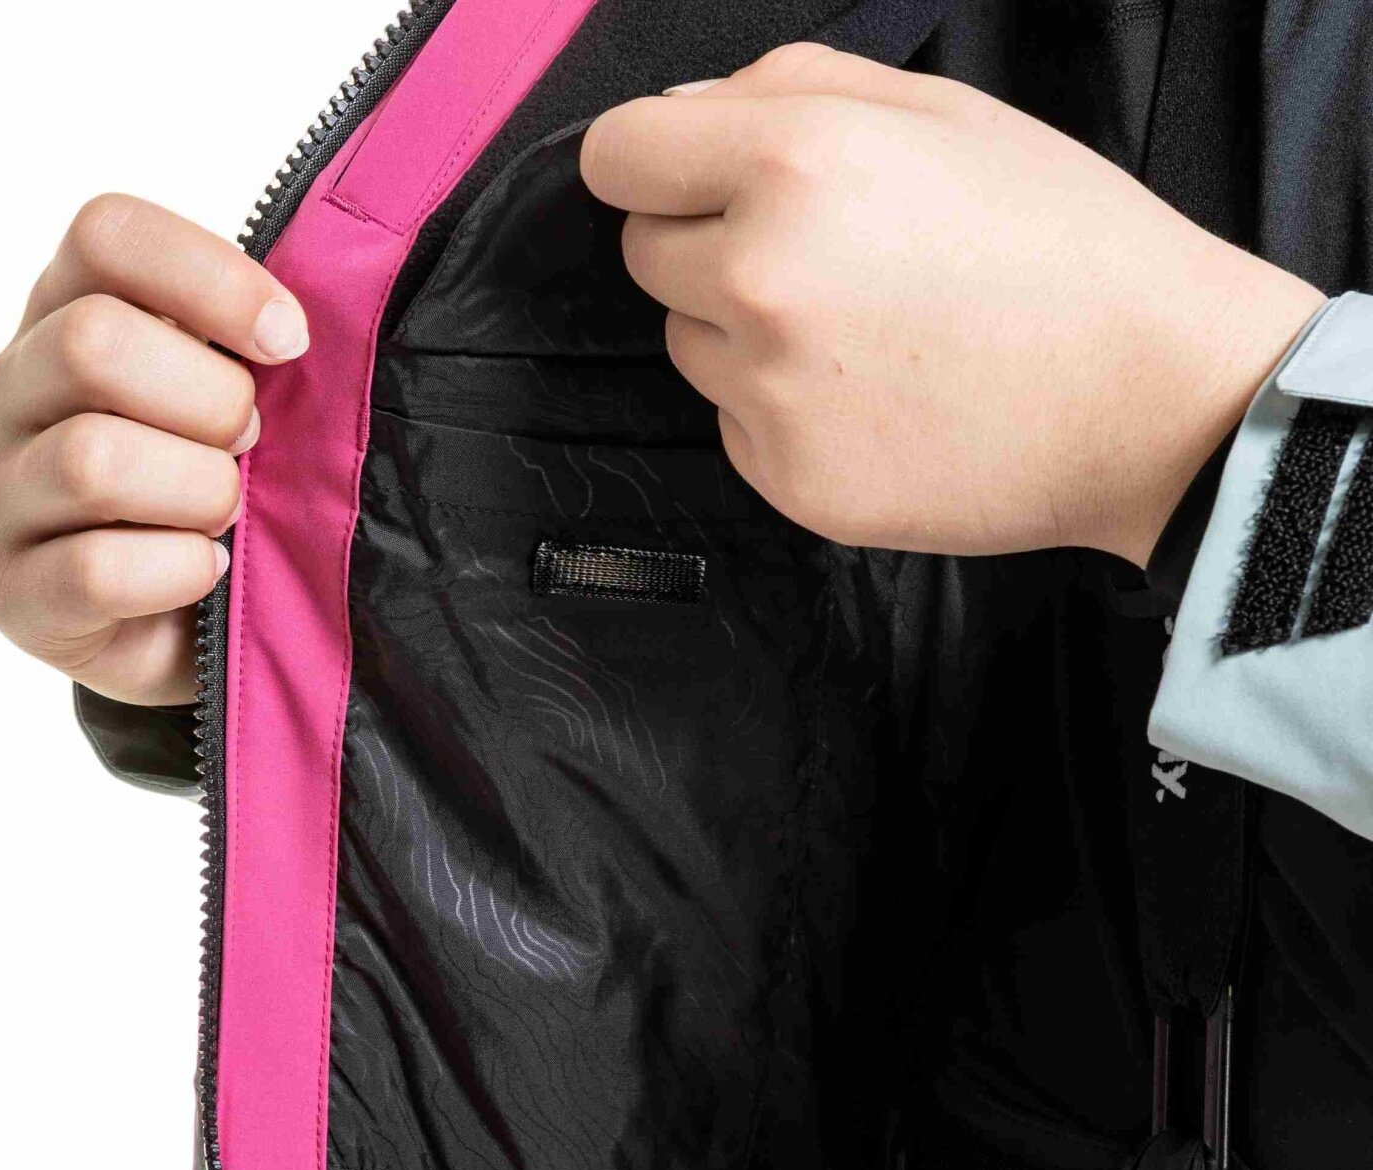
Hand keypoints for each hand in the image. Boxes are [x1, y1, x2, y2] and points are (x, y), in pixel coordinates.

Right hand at [0, 195, 309, 704]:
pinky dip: (178, 571)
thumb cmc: (231, 489)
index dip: (211, 279)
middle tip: (255, 443)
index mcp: (69, 311)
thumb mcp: (248, 399)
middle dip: (211, 402)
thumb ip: (255, 345)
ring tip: (231, 514)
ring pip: (93, 459)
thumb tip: (299, 325)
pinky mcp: (17, 593)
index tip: (289, 341)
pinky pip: (97, 570)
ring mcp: (5, 491)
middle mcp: (17, 389)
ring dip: (200, 492)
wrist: (203, 627)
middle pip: (93, 344)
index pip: (106, 235)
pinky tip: (210, 569)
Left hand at [581, 45, 1324, 564]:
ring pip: (690, 345)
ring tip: (867, 336)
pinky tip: (877, 401)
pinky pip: (736, 426)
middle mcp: (760, 275)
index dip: (653, 164)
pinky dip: (783, 413)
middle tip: (825, 260)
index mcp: (792, 160)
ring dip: (746, 333)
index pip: (618, 156)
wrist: (1151, 399)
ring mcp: (770, 391)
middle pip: (646, 255)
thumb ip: (790, 89)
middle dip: (708, 245)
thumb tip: (683, 116)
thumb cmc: (1064, 244)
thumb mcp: (941, 111)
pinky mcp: (789, 479)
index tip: (686, 180)